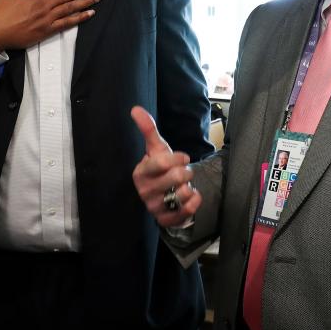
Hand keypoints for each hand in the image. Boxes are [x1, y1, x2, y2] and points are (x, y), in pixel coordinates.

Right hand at [131, 106, 200, 225]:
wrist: (163, 195)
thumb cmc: (160, 169)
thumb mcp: (156, 149)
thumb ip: (148, 129)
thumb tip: (135, 108)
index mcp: (140, 173)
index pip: (162, 162)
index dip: (178, 158)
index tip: (184, 157)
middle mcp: (144, 191)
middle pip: (176, 177)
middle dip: (187, 172)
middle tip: (184, 173)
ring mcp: (154, 207)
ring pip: (183, 194)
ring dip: (190, 187)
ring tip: (183, 186)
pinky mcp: (166, 220)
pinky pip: (188, 210)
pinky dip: (195, 201)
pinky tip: (190, 196)